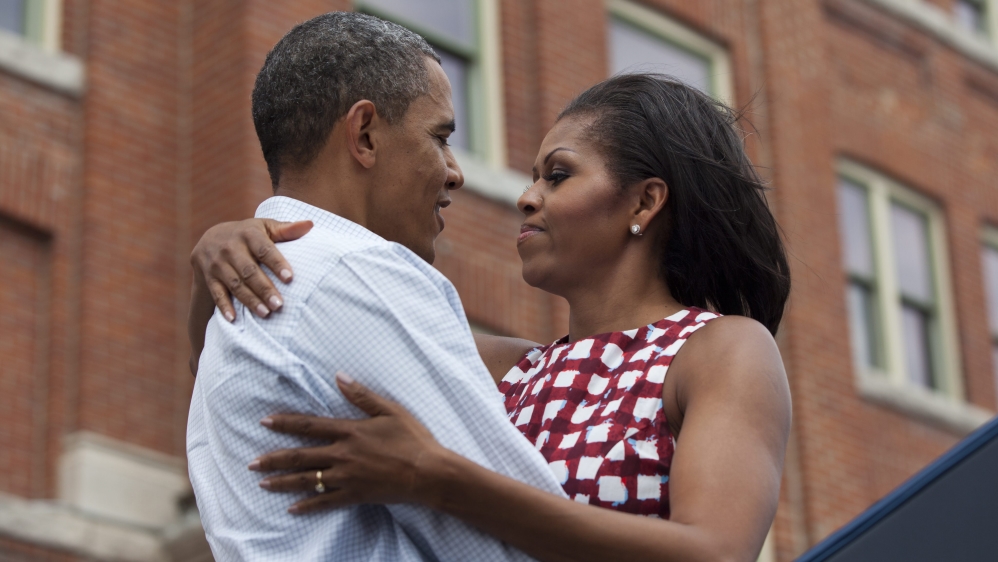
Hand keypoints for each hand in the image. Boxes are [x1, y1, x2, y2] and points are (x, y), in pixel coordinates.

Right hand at [190, 218, 311, 320]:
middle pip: (249, 271)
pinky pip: (216, 293)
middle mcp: (230, 248)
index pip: (264, 250)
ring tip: (265, 313)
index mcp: (248, 234)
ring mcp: (217, 263)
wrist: (210, 239)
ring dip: (250, 300)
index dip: (277, 263)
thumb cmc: (248, 235)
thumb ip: (286, 229)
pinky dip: (224, 306)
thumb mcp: (265, 227)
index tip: (290, 278)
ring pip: (235, 284)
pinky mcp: (209, 277)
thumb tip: (310, 224)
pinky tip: (234, 319)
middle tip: (279, 305)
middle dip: (264, 288)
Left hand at [249, 372, 449, 513]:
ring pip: (308, 480)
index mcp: (350, 431)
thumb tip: (338, 377)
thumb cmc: (413, 439)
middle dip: (274, 459)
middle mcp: (343, 455)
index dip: (286, 423)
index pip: (310, 426)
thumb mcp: (390, 410)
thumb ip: (362, 395)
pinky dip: (308, 506)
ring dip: (283, 482)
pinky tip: (292, 509)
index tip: (265, 421)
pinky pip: (325, 502)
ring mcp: (347, 477)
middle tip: (252, 463)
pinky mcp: (355, 495)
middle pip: (301, 456)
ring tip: (263, 483)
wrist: (428, 472)